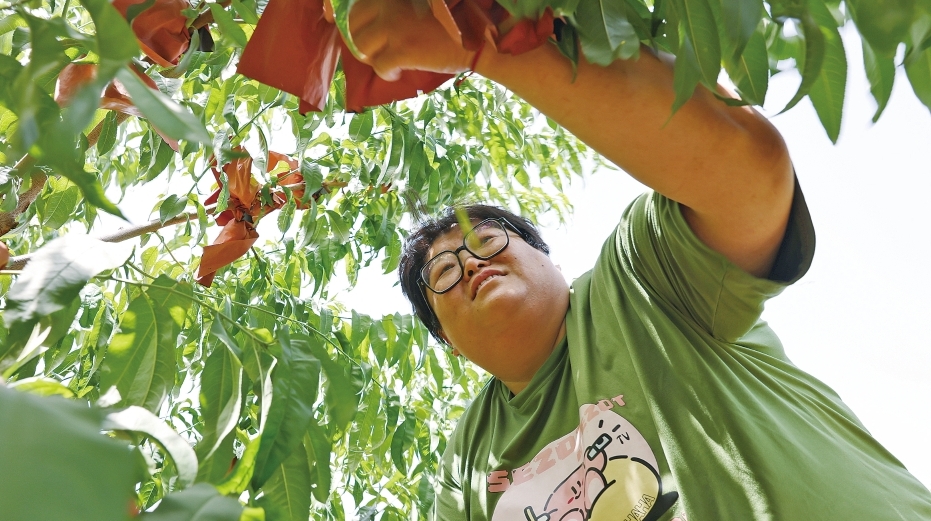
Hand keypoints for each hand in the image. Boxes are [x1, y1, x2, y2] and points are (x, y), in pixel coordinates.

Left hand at [344, 0, 474, 80]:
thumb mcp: (420, 6)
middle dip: (358, 39)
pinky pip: (379, 67)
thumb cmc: (451, 25)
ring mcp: (394, 27)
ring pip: (362, 47)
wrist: (476, 41)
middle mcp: (390, 6)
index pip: (356, 4)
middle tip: (374, 48)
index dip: (336, 10)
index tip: (328, 17)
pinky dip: (387, 73)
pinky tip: (400, 71)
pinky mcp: (402, 49)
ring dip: (373, 57)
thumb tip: (368, 25)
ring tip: (389, 59)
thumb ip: (395, 11)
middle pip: (353, 24)